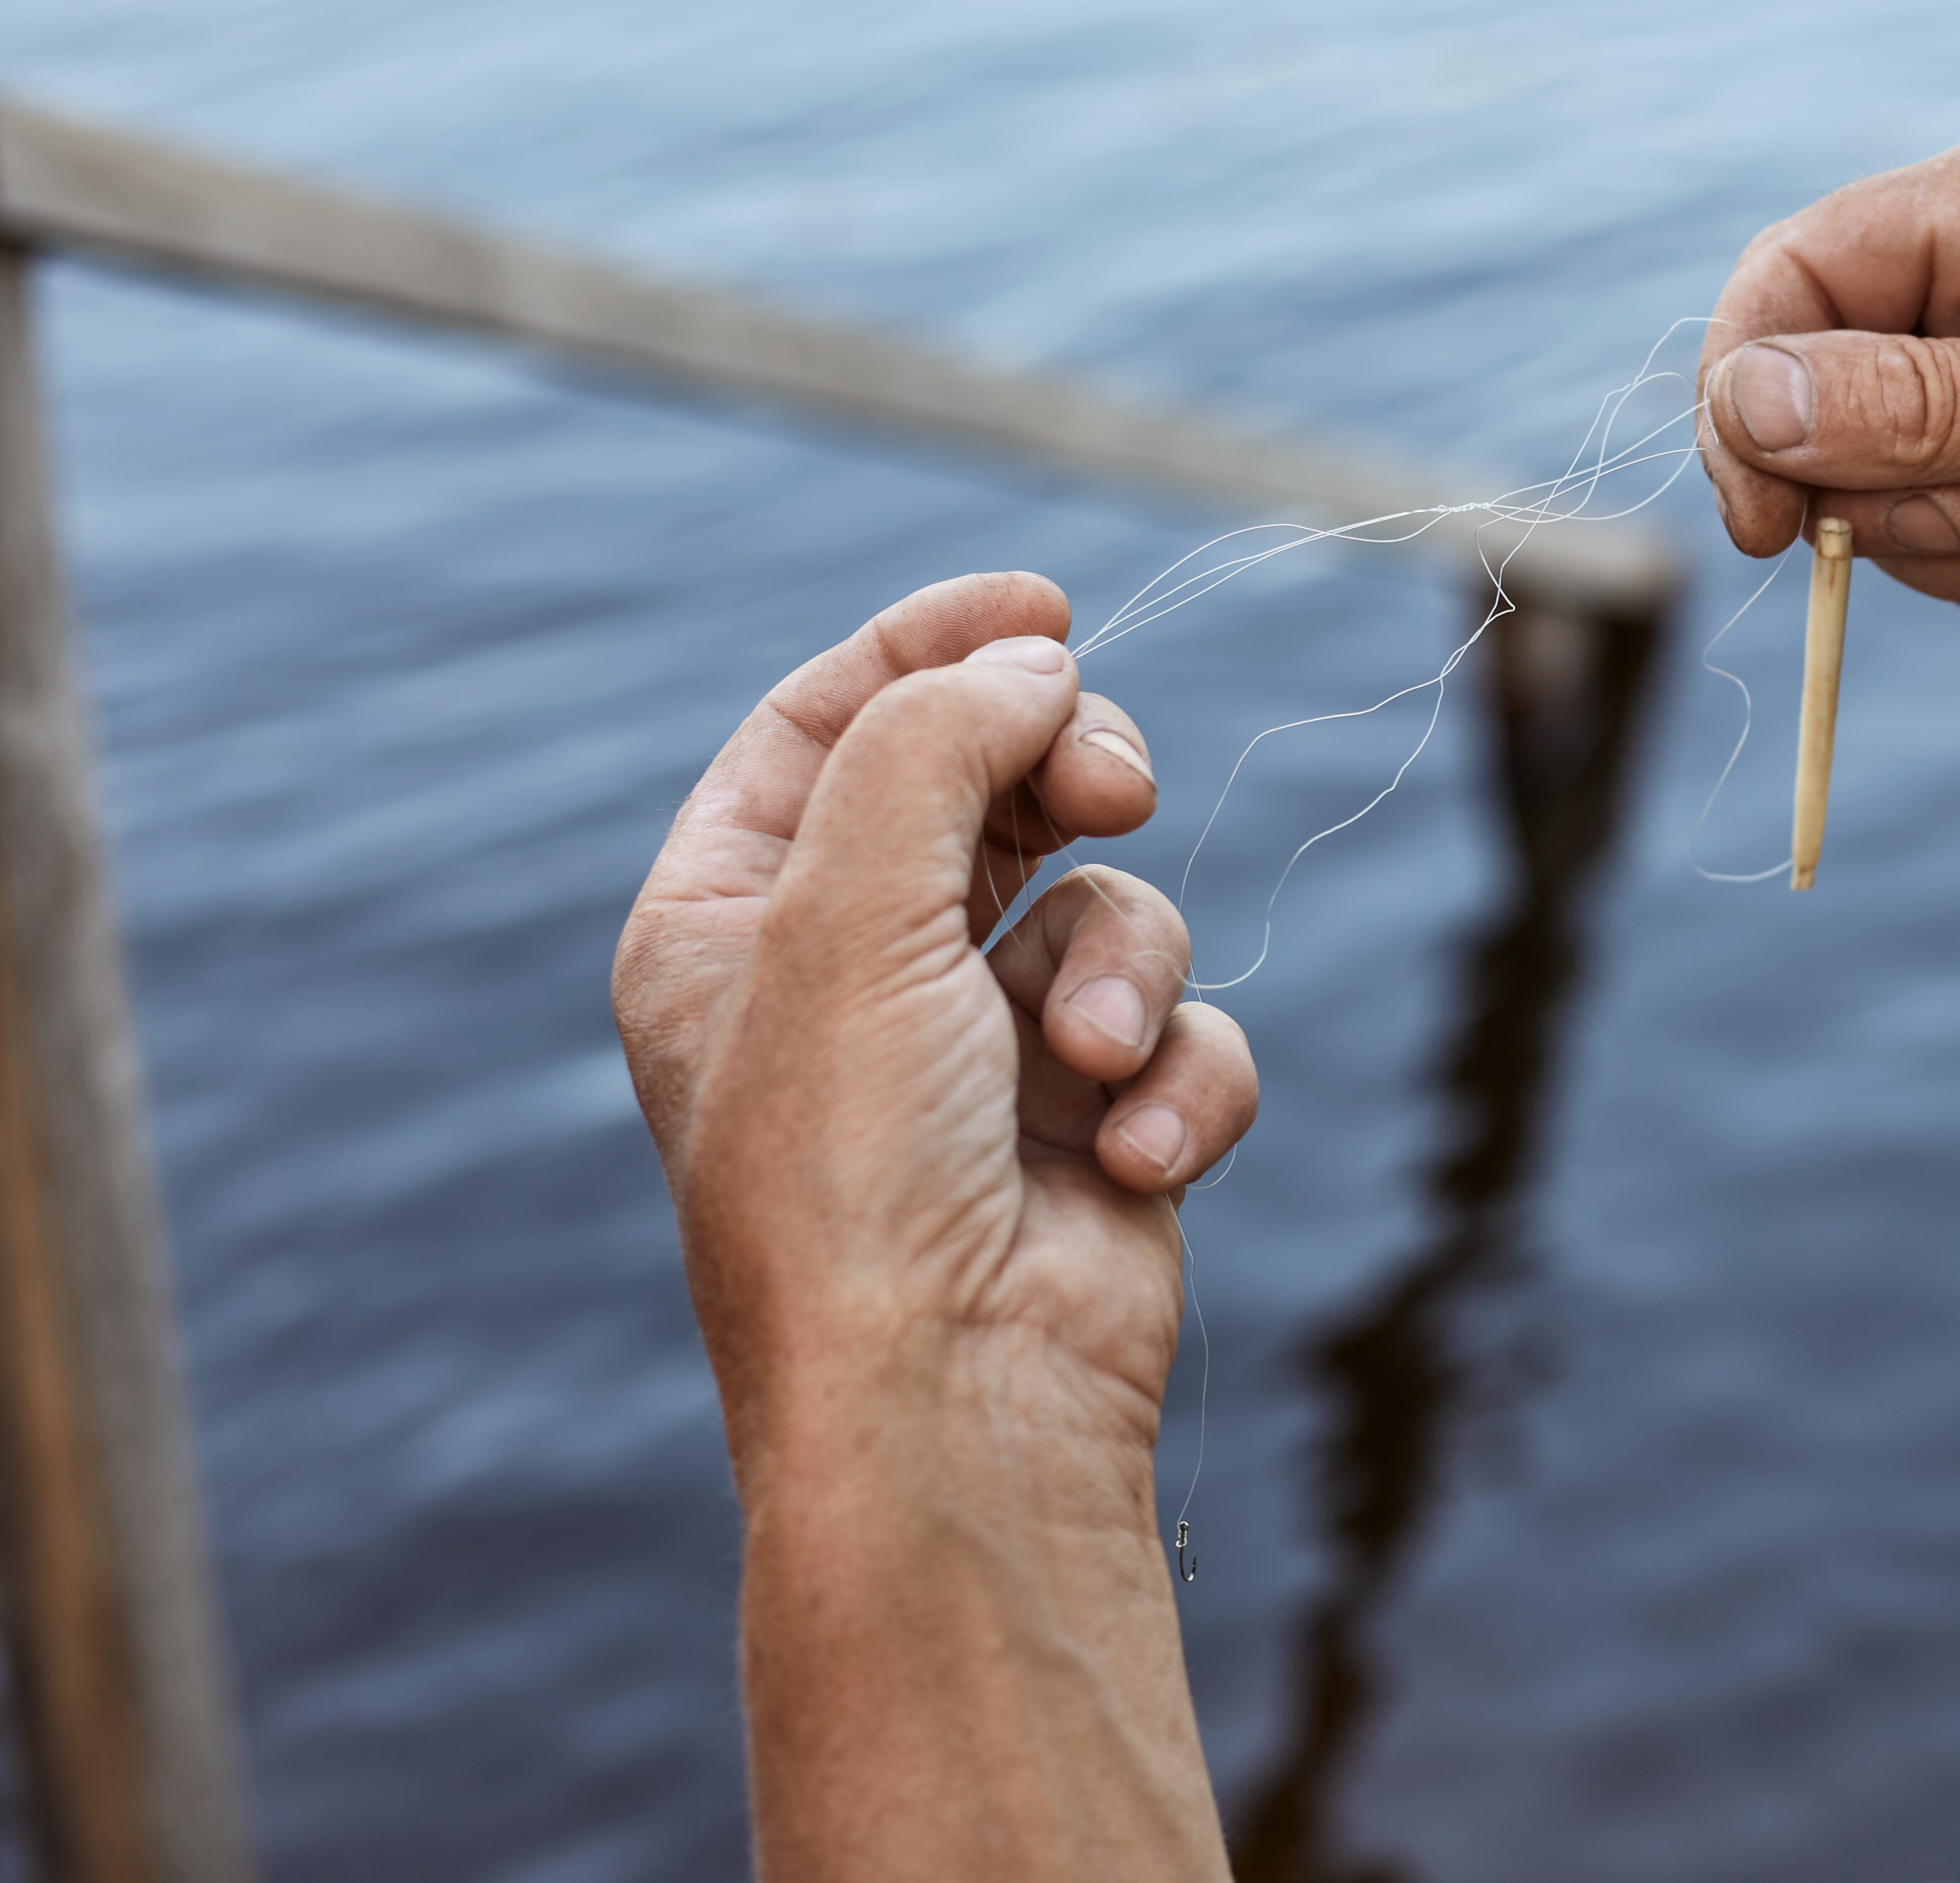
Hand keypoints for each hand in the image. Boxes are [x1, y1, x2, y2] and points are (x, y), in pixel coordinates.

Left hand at [613, 572, 1251, 1880]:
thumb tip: (1037, 663)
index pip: (831, 726)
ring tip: (1087, 1062)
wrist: (954, 1403)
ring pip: (1111, 908)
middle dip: (1071, 780)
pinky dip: (1176, 1082)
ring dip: (1122, 971)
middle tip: (1113, 788)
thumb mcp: (850, 911)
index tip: (1046, 600)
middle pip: (993, 789)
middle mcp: (853, 979)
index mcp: (735, 925)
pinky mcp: (1099, 1124)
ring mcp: (983, 1056)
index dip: (936, 649)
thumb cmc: (854, 1173)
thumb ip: (935, 746)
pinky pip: (1180, 1036)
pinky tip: (1134, 1155)